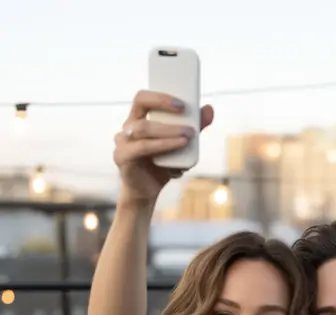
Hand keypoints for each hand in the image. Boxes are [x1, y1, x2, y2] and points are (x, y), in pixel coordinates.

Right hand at [114, 90, 213, 205]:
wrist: (148, 191)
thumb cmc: (162, 164)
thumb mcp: (180, 144)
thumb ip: (193, 127)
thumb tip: (209, 109)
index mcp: (138, 119)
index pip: (143, 98)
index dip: (161, 97)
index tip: (183, 104)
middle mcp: (128, 128)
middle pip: (141, 108)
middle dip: (164, 107)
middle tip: (186, 113)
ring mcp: (123, 142)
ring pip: (143, 129)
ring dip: (167, 131)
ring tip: (188, 136)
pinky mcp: (122, 158)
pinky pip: (142, 148)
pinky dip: (162, 146)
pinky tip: (178, 146)